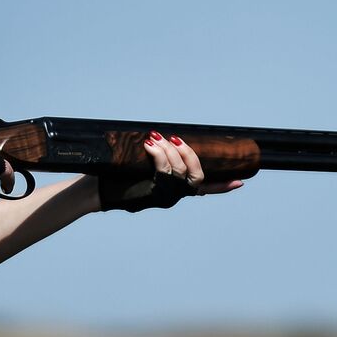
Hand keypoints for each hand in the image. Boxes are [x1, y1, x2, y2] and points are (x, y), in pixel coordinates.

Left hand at [98, 131, 243, 211]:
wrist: (95, 191)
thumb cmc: (115, 177)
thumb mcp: (140, 167)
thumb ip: (156, 159)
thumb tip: (165, 138)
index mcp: (173, 191)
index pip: (204, 190)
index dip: (222, 187)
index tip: (241, 182)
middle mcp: (172, 197)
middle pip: (196, 177)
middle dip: (189, 154)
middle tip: (174, 139)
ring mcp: (162, 198)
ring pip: (180, 173)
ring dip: (170, 151)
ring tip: (155, 138)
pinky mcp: (150, 195)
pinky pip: (163, 172)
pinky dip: (159, 155)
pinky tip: (150, 145)